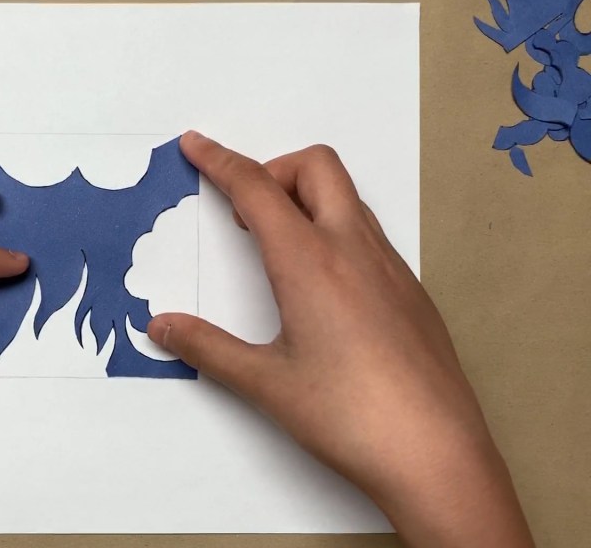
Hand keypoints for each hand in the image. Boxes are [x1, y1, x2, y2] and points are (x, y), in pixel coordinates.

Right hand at [148, 132, 533, 547]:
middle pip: (315, 167)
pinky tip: (322, 287)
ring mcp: (391, 268)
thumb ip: (208, 347)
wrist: (437, 454)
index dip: (220, 160)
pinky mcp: (411, 292)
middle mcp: (354, 250)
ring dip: (306, 198)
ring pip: (347, 198)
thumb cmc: (348, 417)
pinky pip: (369, 234)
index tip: (196, 145)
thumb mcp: (265, 383)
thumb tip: (162, 327)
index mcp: (310, 262)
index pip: (257, 189)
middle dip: (272, 168)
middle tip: (243, 210)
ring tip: (277, 249)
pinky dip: (335, 230)